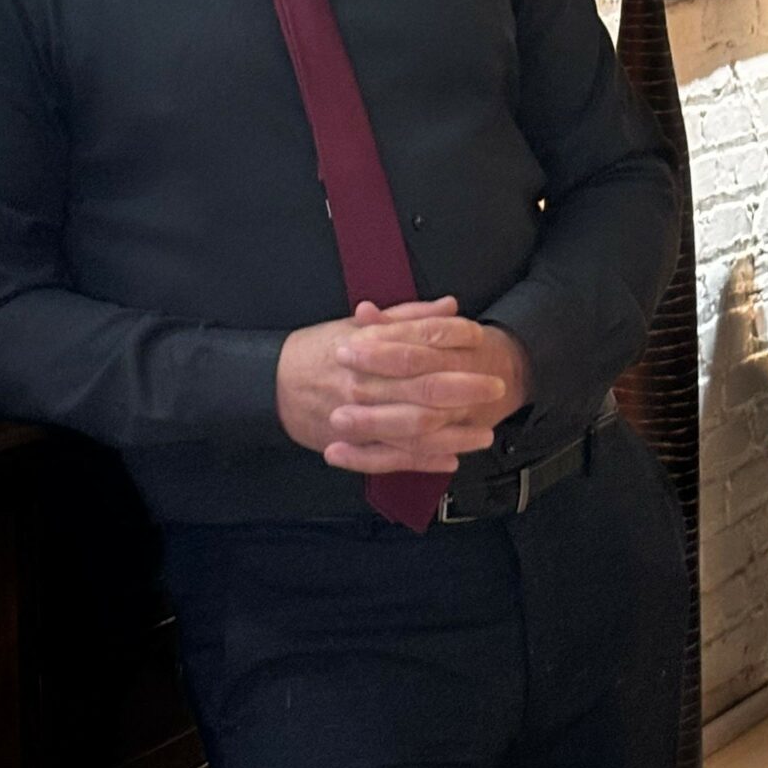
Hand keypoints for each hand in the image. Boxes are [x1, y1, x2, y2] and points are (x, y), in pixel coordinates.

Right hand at [275, 298, 530, 475]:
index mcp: (366, 347)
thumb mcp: (356, 325)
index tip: (479, 338)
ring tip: (485, 432)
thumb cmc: (319, 351)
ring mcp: (359, 417)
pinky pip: (394, 457)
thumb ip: (407, 317)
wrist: (272, 385)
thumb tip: (450, 307)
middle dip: (466, 388)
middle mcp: (365, 382)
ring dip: (455, 432)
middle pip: (425, 387)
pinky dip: (425, 460)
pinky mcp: (354, 444)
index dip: (454, 339)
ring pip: (416, 428)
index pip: (419, 340)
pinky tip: (452, 458)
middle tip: (496, 387)